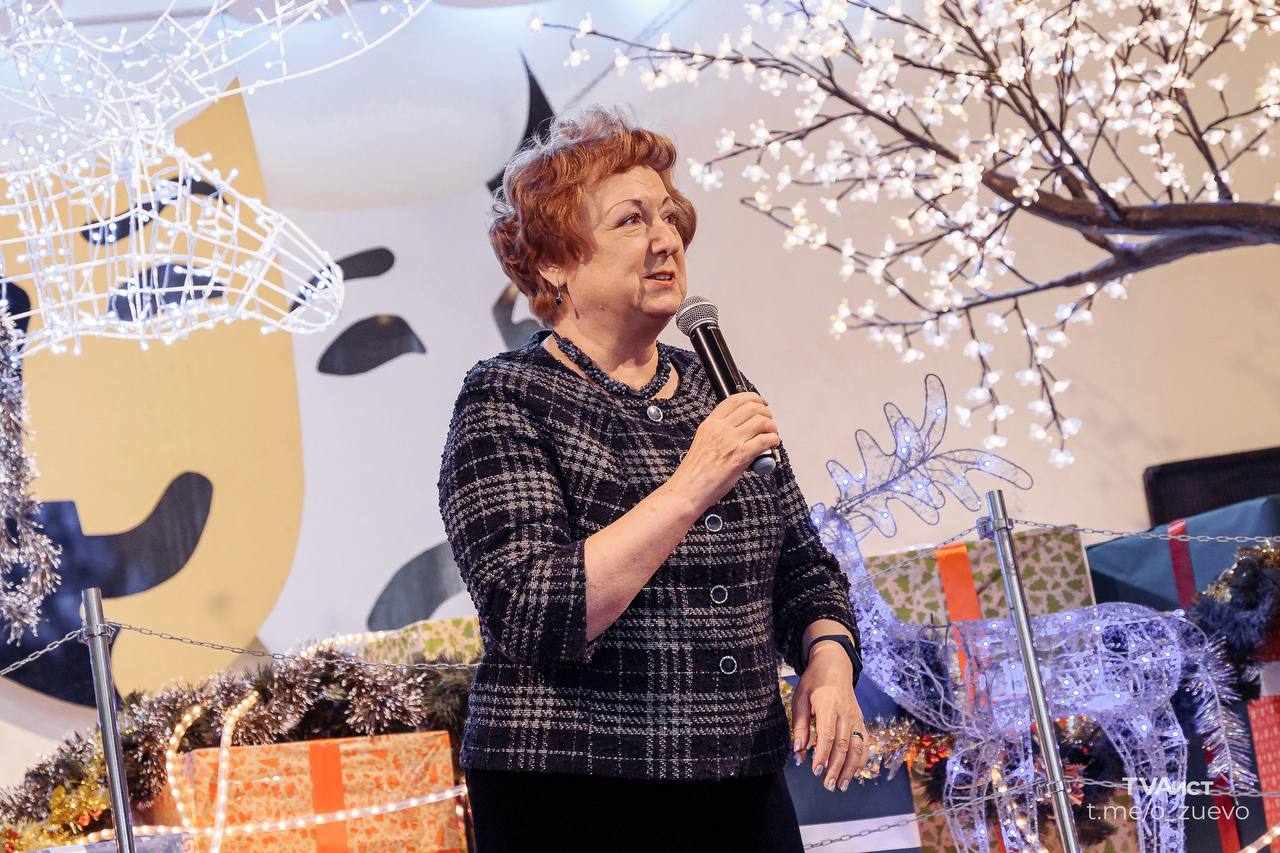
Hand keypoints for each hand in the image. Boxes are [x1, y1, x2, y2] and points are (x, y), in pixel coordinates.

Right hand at [668, 392, 778, 513]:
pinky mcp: (741, 456)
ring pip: (761, 421)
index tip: (760, 403)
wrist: (687, 490)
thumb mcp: (703, 442)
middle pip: (751, 407)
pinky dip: (773, 439)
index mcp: (710, 424)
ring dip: (771, 425)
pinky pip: (764, 440)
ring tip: (772, 432)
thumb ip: (719, 433)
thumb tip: (740, 430)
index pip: (734, 400)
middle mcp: (720, 428)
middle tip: (769, 419)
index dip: (752, 398)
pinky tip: (773, 444)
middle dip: (765, 412)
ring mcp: (731, 441)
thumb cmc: (694, 472)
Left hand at [791, 643, 866, 792]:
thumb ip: (800, 725)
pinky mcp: (861, 721)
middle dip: (836, 767)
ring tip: (842, 785)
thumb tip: (798, 750)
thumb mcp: (800, 699)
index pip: (827, 735)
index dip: (822, 755)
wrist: (835, 666)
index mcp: (828, 706)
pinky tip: (855, 773)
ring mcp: (856, 717)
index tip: (816, 771)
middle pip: (843, 745)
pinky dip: (861, 759)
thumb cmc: (813, 683)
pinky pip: (865, 742)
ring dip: (850, 768)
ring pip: (857, 747)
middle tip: (828, 785)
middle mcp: (845, 713)